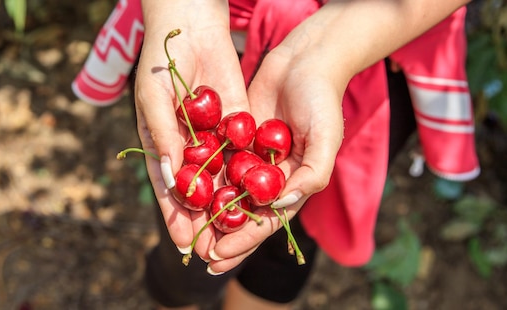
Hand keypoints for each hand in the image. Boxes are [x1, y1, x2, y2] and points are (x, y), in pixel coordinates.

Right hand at [134, 2, 248, 260]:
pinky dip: (247, 176)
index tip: (182, 241)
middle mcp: (188, 149)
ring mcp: (213, 139)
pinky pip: (242, 154)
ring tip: (237, 233)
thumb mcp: (155, 98)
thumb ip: (163, 135)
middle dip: (205, 221)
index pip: (168, 189)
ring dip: (228, 207)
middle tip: (215, 250)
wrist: (192, 28)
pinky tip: (257, 197)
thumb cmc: (161, 62)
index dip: (174, 215)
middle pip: (197, 192)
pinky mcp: (236, 125)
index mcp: (162, 146)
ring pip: (221, 179)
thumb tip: (171, 176)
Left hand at [205, 43, 346, 272]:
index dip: (243, 242)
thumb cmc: (322, 99)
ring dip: (208, 213)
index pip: (266, 221)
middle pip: (243, 214)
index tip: (218, 257)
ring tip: (186, 232)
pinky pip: (216, 161)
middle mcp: (270, 176)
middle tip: (197, 255)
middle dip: (222, 236)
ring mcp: (251, 158)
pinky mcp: (236, 137)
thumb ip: (310, 176)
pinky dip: (202, 177)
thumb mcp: (325, 139)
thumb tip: (279, 206)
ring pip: (226, 192)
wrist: (305, 59)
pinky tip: (181, 191)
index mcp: (293, 184)